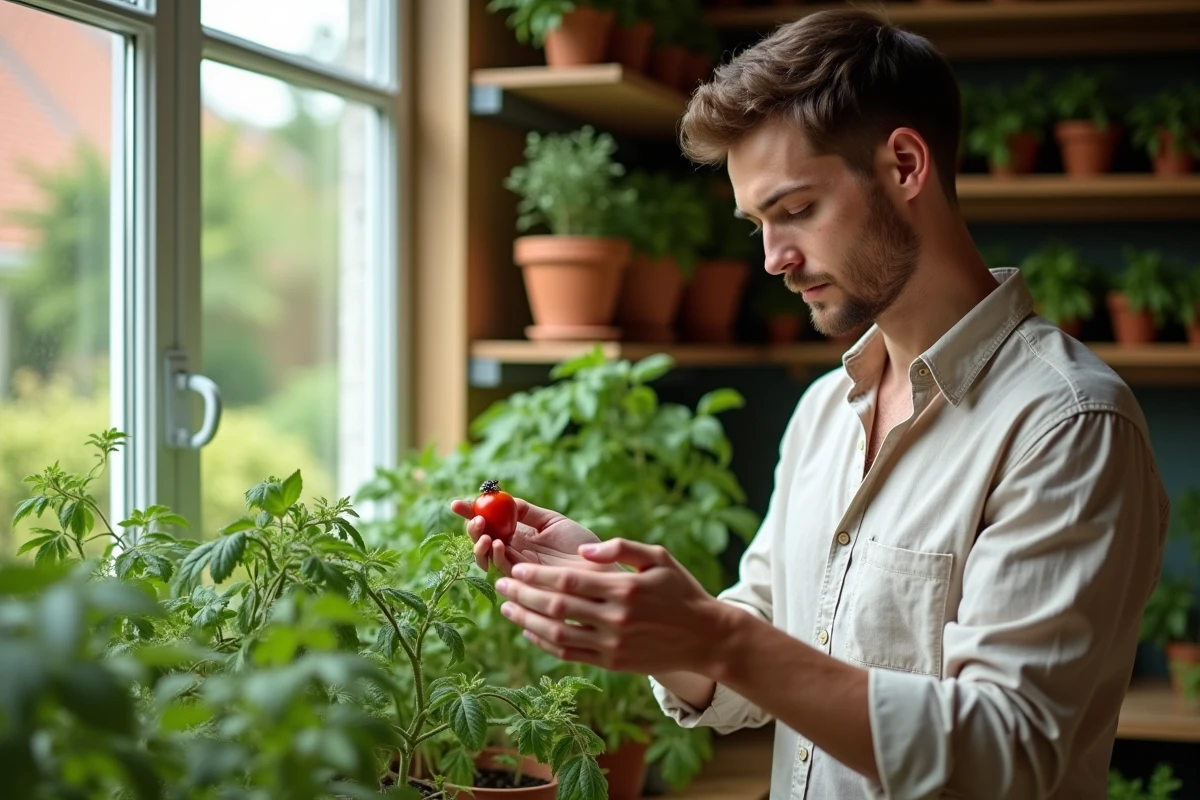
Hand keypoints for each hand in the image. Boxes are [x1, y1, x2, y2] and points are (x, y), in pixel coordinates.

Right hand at [450, 497, 611, 576]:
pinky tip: (497, 543)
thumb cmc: (581, 543)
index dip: (470, 514)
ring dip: (480, 543)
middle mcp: (515, 552)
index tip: (456, 504)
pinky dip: (495, 555)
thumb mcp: (552, 521)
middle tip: (473, 518)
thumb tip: (503, 499)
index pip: (489, 523)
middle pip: (482, 540)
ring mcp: (518, 567)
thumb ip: (527, 512)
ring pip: (487, 557)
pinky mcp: (525, 580)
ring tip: (483, 531)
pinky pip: (503, 568)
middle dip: (472, 529)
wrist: (601, 566)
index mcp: (519, 535)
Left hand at [493, 538, 727, 675]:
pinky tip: (530, 630)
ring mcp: (613, 644)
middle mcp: (615, 618)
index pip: (568, 580)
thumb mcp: (658, 557)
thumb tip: (585, 552)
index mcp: (624, 588)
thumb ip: (621, 548)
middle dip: (523, 594)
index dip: (538, 574)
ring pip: (557, 633)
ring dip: (527, 620)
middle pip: (556, 606)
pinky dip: (544, 643)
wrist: (706, 637)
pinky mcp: (612, 663)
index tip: (517, 567)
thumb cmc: (681, 590)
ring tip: (507, 608)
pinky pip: (569, 654)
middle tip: (502, 584)